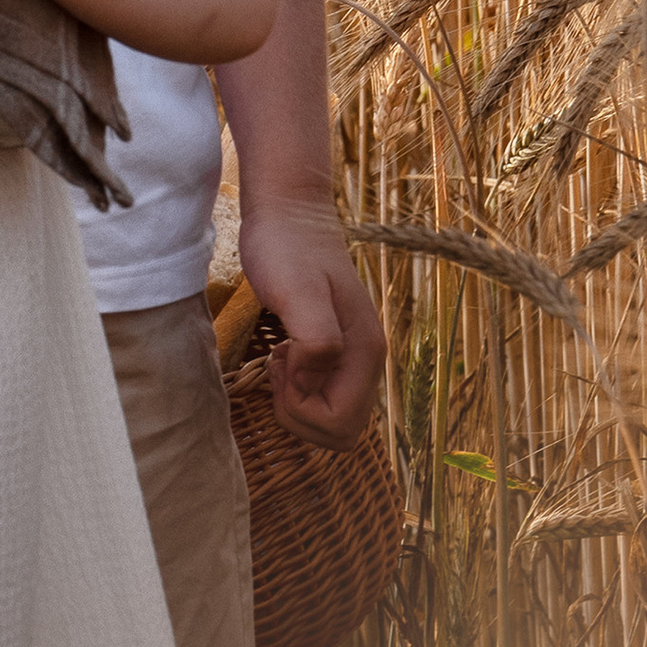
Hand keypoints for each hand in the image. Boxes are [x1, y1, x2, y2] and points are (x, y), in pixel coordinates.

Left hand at [236, 195, 386, 445]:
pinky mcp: (336, 351)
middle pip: (342, 434)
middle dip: (301, 415)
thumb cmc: (286, 247)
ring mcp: (353, 356)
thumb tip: (315, 382)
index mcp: (366, 352)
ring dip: (297, 403)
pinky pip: (323, 396)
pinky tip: (283, 356)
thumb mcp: (297, 291)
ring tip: (280, 360)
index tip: (284, 363)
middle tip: (279, 369)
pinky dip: (297, 390)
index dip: (302, 406)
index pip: (341, 425)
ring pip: (333, 420)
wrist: (288, 212)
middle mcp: (367, 360)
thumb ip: (316, 341)